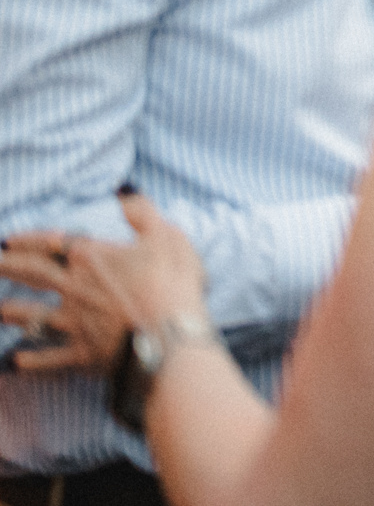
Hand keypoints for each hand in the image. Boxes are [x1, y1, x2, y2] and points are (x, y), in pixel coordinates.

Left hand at [0, 193, 206, 374]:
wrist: (170, 336)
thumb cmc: (171, 283)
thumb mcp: (166, 235)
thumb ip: (143, 213)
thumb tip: (124, 199)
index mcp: (91, 258)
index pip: (51, 243)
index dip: (28, 240)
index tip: (9, 240)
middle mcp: (74, 288)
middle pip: (32, 274)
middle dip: (7, 268)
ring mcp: (74, 322)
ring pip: (33, 316)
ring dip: (11, 312)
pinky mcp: (82, 352)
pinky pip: (50, 357)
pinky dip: (33, 361)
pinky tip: (18, 361)